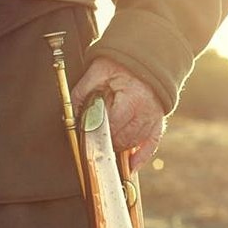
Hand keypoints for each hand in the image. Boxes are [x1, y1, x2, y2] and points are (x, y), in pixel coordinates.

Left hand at [71, 57, 165, 171]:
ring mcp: (154, 118)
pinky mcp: (158, 123)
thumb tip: (69, 113)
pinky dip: (141, 157)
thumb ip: (82, 92)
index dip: (98, 130)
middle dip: (106, 141)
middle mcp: (146, 111)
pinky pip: (151, 145)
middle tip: (92, 140)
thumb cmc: (119, 66)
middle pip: (124, 137)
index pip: (114, 123)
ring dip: (119, 148)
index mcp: (133, 96)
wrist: (144, 60)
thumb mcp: (97, 73)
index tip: (87, 134)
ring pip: (134, 143)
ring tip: (105, 146)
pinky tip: (131, 167)